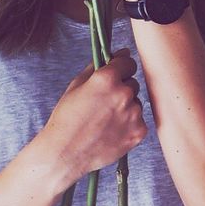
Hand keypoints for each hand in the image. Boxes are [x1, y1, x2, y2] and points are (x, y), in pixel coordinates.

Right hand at [41, 48, 147, 183]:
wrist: (66, 152)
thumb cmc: (67, 118)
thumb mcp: (76, 85)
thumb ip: (98, 67)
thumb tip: (118, 53)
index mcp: (107, 78)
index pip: (128, 62)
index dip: (121, 68)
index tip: (117, 74)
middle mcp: (124, 94)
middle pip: (132, 84)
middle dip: (121, 90)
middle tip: (103, 105)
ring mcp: (134, 114)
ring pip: (136, 104)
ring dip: (125, 108)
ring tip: (105, 121)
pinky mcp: (139, 132)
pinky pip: (138, 122)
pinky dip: (128, 125)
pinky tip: (111, 131)